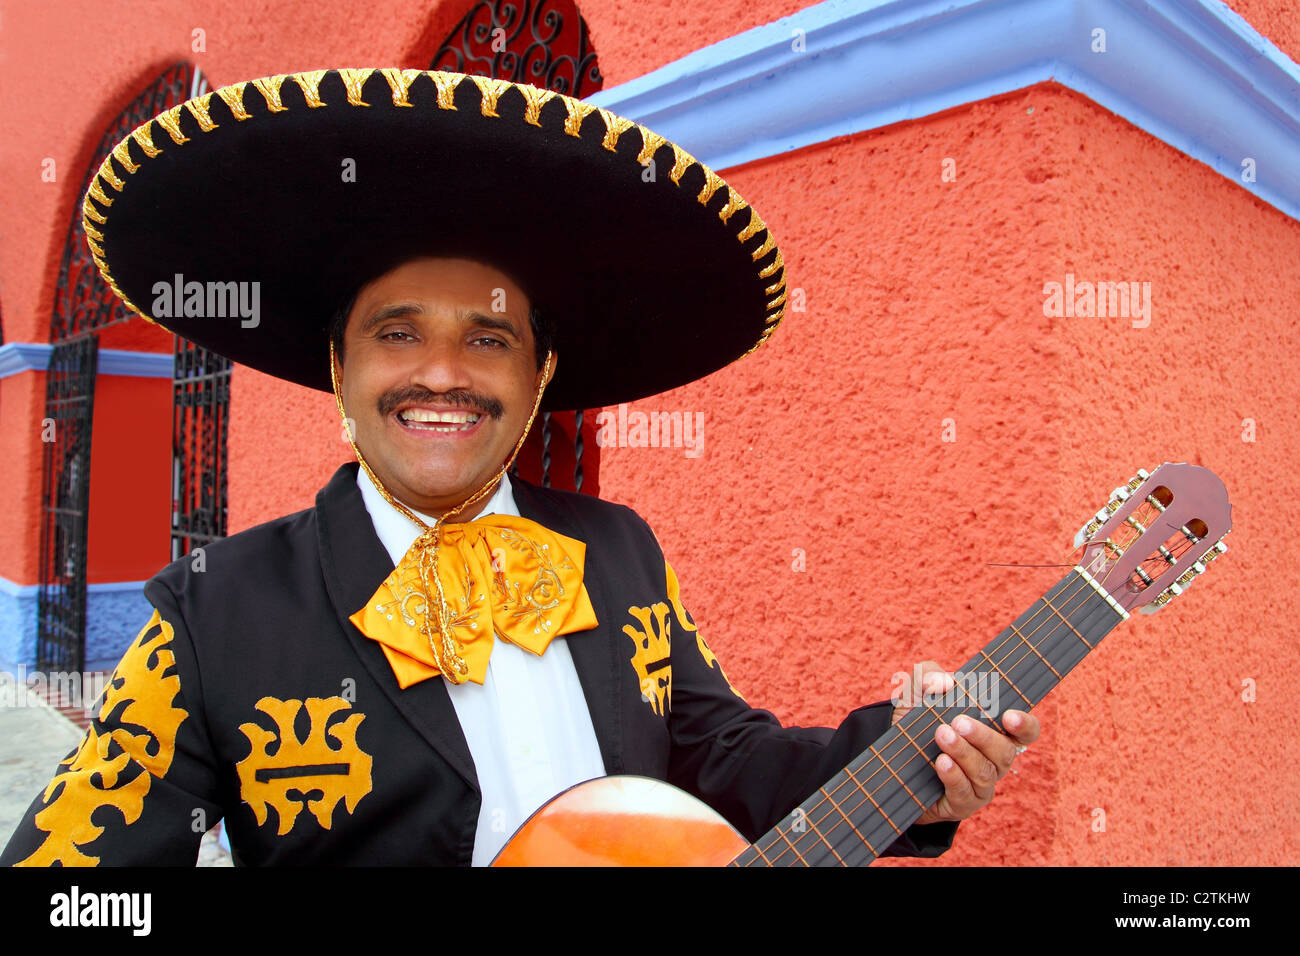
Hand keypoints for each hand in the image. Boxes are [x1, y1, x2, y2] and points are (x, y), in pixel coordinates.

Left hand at [890, 661, 1039, 825]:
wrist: (891, 761)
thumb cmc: (916, 723)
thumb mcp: (916, 694)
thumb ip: (928, 677)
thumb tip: (944, 682)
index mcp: (994, 731)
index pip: (1025, 731)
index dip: (1025, 725)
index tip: (1009, 716)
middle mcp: (994, 759)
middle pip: (1005, 751)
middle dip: (983, 736)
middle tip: (958, 722)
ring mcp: (980, 784)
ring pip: (985, 772)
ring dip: (964, 752)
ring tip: (942, 735)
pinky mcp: (963, 803)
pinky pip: (965, 792)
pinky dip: (954, 776)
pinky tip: (941, 763)